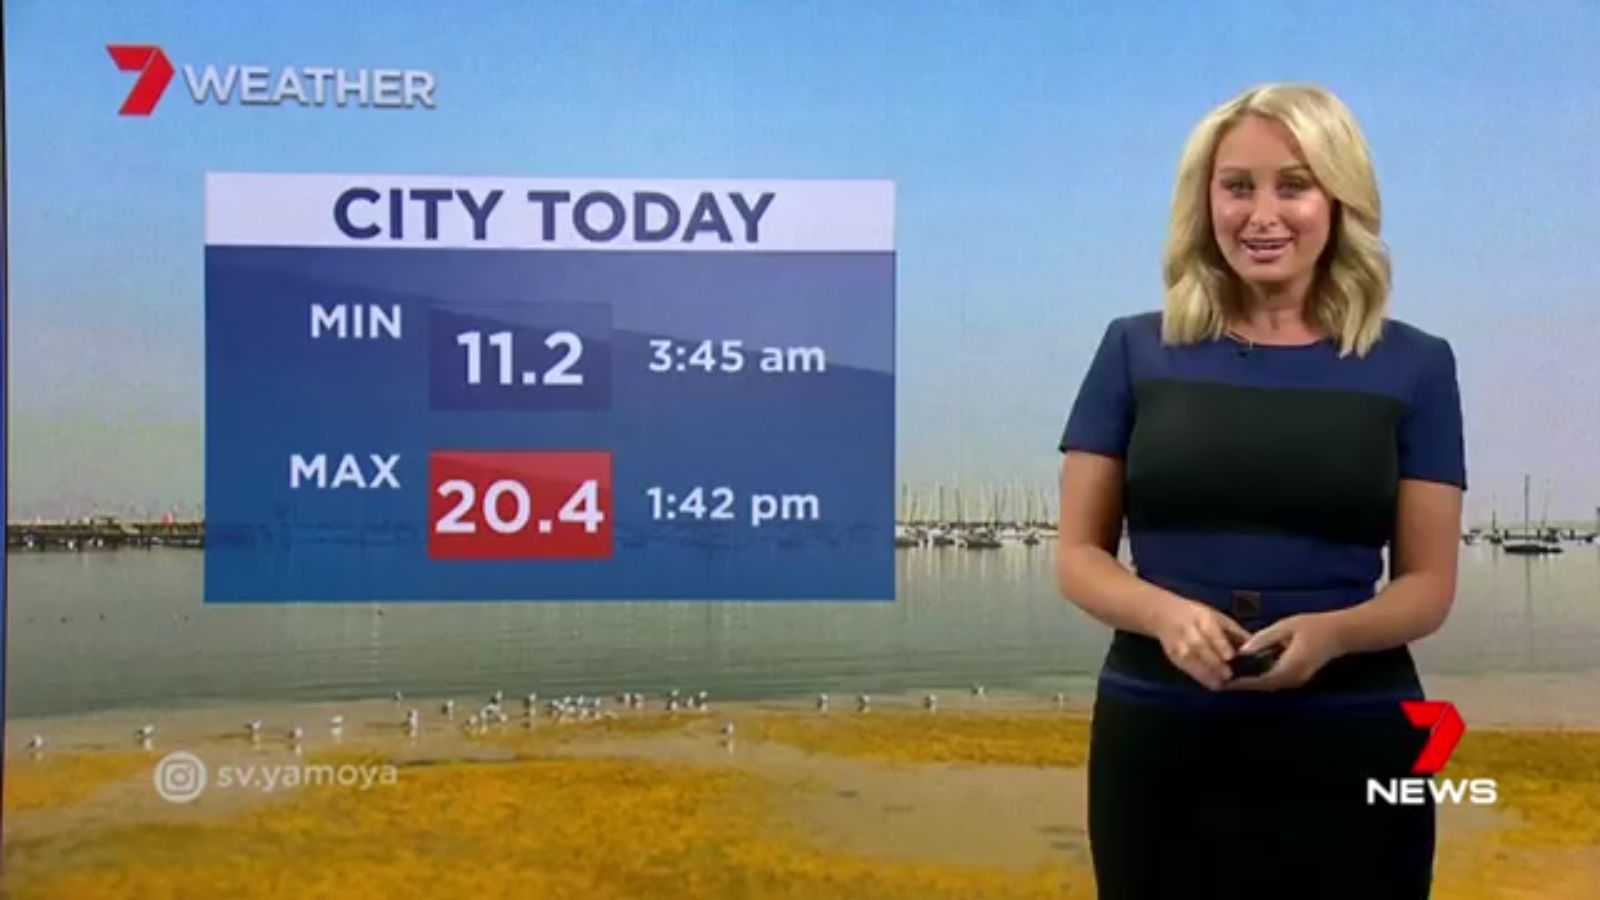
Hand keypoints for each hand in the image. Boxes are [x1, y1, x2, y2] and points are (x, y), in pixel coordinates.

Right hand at [1151, 597, 1250, 690]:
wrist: (1164, 614)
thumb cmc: (1198, 615)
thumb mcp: (1218, 617)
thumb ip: (1235, 632)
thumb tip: (1256, 647)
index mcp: (1202, 618)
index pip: (1211, 631)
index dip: (1219, 644)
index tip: (1230, 656)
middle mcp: (1188, 630)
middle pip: (1199, 647)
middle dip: (1213, 662)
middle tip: (1228, 675)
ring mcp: (1177, 644)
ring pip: (1189, 659)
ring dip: (1205, 673)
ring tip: (1219, 684)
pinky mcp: (1173, 656)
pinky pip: (1185, 668)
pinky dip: (1197, 677)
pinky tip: (1209, 684)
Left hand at [1224, 613, 1345, 691]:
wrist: (1340, 634)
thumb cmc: (1314, 627)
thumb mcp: (1286, 627)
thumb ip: (1264, 639)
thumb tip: (1242, 651)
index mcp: (1289, 667)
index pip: (1260, 680)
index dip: (1241, 682)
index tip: (1222, 682)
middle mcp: (1292, 679)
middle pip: (1262, 686)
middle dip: (1241, 684)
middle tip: (1219, 679)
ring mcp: (1296, 681)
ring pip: (1268, 685)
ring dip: (1249, 682)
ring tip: (1228, 675)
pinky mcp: (1297, 678)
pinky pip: (1274, 681)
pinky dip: (1259, 678)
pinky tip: (1247, 671)